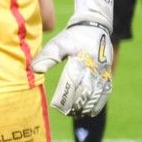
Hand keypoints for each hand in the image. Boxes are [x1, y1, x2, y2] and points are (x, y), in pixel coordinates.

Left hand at [33, 0, 113, 117]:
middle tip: (65, 113)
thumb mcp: (58, 43)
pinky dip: (98, 103)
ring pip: (97, 93)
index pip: (74, 81)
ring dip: (87, 106)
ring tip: (75, 115)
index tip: (58, 106)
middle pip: (86, 90)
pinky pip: (105, 91)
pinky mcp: (107, 74)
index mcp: (82, 59)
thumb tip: (34, 70)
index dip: (66, 95)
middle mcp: (95, 67)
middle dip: (76, 103)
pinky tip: (89, 112)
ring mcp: (104, 71)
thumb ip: (47, 57)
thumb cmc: (73, 36)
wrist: (94, 27)